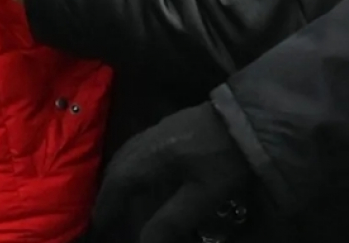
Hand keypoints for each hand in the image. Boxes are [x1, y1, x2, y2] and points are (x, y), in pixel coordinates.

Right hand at [92, 102, 254, 242]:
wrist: (249, 119)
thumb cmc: (225, 159)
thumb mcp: (203, 196)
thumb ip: (172, 220)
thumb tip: (144, 242)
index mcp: (152, 156)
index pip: (118, 182)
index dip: (107, 205)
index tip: (98, 224)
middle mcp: (149, 138)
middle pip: (119, 164)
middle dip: (109, 190)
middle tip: (104, 212)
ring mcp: (160, 127)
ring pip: (128, 152)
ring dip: (119, 174)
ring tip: (118, 194)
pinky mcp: (173, 123)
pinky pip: (140, 145)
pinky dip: (132, 162)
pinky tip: (142, 170)